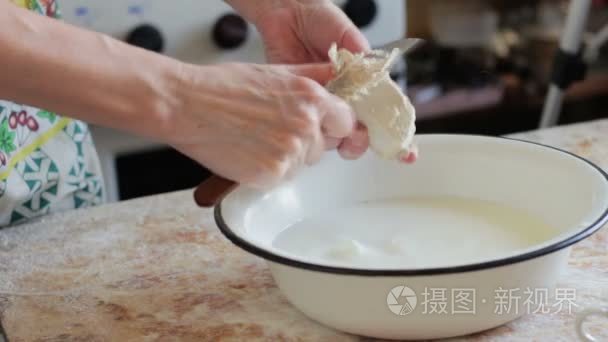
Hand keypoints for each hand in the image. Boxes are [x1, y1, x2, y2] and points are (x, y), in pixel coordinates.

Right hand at [165, 62, 355, 187]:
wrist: (187, 106)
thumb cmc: (224, 87)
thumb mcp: (275, 73)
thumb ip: (312, 78)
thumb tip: (337, 78)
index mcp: (311, 97)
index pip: (346, 121)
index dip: (333, 125)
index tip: (323, 127)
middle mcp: (306, 125)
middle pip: (324, 146)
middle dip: (306, 141)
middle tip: (273, 129)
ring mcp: (291, 152)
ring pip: (303, 164)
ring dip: (286, 157)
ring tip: (256, 139)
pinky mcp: (272, 174)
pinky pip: (283, 179)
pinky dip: (269, 171)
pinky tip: (248, 153)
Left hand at [252, 0, 416, 162]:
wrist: (287, 14)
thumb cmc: (319, 19)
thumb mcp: (344, 33)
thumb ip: (359, 54)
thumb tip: (372, 71)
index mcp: (364, 81)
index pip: (385, 110)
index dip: (397, 134)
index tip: (407, 154)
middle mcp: (346, 95)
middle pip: (362, 130)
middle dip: (365, 141)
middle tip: (361, 139)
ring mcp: (325, 101)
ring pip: (338, 132)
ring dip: (341, 137)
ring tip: (340, 130)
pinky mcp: (304, 103)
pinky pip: (314, 123)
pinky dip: (318, 128)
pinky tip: (320, 124)